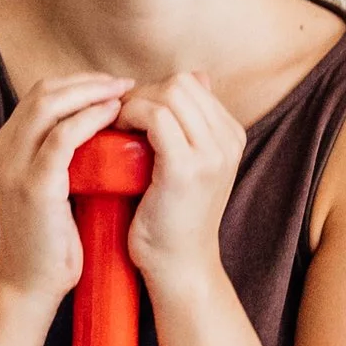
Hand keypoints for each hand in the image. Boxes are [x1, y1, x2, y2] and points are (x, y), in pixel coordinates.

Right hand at [0, 73, 133, 310]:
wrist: (31, 285)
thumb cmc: (51, 241)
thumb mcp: (50, 189)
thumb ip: (64, 157)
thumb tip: (104, 130)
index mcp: (5, 148)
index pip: (40, 95)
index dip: (78, 83)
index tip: (112, 86)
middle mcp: (2, 151)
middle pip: (43, 92)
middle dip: (87, 81)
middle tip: (125, 84)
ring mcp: (13, 167)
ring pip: (50, 105)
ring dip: (91, 92)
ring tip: (124, 94)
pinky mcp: (33, 185)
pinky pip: (62, 137)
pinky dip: (90, 119)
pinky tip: (114, 116)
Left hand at [126, 72, 247, 300]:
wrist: (179, 267)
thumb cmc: (173, 219)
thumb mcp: (190, 167)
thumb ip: (191, 127)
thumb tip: (194, 78)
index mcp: (231, 135)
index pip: (191, 83)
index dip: (154, 91)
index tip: (129, 114)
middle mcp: (228, 140)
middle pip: (180, 83)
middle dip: (142, 93)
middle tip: (116, 119)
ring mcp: (211, 153)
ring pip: (168, 94)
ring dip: (133, 103)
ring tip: (115, 127)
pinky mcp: (186, 167)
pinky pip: (155, 116)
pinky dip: (130, 116)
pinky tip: (115, 133)